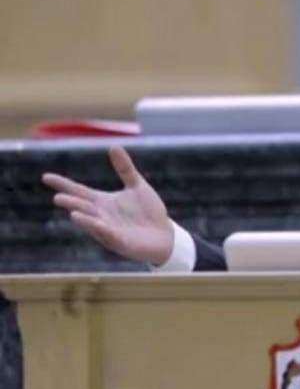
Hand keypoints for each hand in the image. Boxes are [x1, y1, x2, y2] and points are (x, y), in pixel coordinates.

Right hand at [42, 146, 173, 265]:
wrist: (165, 235)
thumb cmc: (148, 211)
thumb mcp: (137, 186)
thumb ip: (125, 169)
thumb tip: (114, 146)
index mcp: (103, 202)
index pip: (79, 191)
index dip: (63, 184)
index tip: (46, 177)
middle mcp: (101, 216)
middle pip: (83, 208)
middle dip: (72, 204)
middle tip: (58, 198)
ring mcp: (110, 231)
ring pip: (94, 224)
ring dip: (85, 220)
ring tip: (73, 213)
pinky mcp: (121, 242)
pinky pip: (111, 236)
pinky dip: (103, 230)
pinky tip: (98, 224)